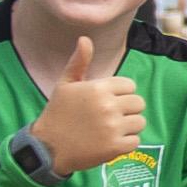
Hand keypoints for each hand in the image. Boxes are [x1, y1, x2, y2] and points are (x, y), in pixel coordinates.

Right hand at [26, 38, 143, 175]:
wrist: (47, 147)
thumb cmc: (57, 113)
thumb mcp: (65, 84)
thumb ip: (79, 62)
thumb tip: (85, 39)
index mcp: (98, 88)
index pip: (130, 86)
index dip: (120, 94)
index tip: (106, 101)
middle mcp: (108, 106)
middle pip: (138, 103)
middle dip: (127, 110)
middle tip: (109, 117)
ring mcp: (113, 127)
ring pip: (140, 122)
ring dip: (128, 127)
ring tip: (109, 129)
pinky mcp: (115, 147)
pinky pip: (136, 141)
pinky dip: (125, 143)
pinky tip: (108, 142)